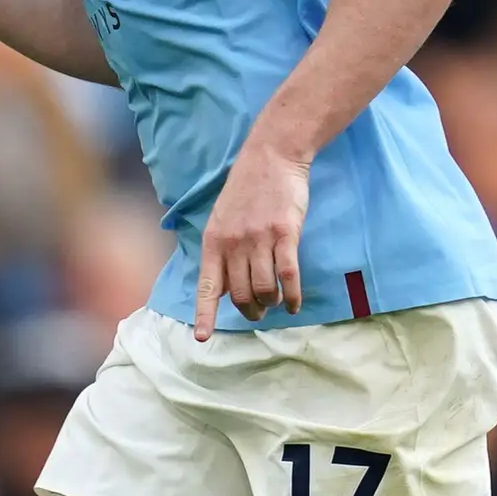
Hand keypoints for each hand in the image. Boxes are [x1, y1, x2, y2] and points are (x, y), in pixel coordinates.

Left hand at [197, 138, 310, 338]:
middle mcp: (233, 244)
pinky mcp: (285, 234)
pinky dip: (291, 295)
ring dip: (271, 302)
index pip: (208, 286)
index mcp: (214, 241)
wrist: (272, 157)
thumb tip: (222, 286)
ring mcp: (259, 239)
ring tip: (276, 302)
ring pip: (263, 288)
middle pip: (240, 294)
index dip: (205, 314)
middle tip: (258, 311)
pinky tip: (294, 303)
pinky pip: (287, 275)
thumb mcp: (222, 219)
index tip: (203, 338)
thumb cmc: (247, 189)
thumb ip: (222, 251)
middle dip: (250, 310)